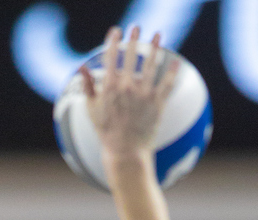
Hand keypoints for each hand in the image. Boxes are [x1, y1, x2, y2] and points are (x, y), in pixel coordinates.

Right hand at [82, 26, 178, 161]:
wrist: (125, 153)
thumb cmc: (106, 132)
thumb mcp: (92, 110)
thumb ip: (88, 87)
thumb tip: (81, 68)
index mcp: (110, 87)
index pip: (111, 57)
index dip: (113, 41)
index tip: (116, 31)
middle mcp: (127, 87)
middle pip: (132, 55)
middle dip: (133, 38)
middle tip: (136, 27)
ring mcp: (144, 95)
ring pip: (151, 65)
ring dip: (154, 47)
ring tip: (158, 34)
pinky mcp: (157, 104)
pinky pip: (167, 83)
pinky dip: (172, 71)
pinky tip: (176, 59)